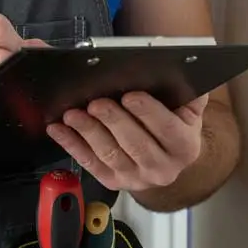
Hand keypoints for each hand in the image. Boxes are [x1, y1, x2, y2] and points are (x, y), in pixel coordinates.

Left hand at [46, 91, 207, 192]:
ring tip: (73, 114)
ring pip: (110, 155)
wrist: (168, 156)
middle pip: (135, 145)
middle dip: (113, 121)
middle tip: (96, 103)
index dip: (148, 112)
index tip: (130, 96)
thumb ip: (187, 90)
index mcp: (184, 146)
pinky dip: (72, 146)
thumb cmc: (174, 122)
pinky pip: (90, 164)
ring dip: (89, 133)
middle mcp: (163, 168)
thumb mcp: (188, 107)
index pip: (167, 129)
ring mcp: (136, 178)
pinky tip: (59, 130)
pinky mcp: (114, 182)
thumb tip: (179, 66)